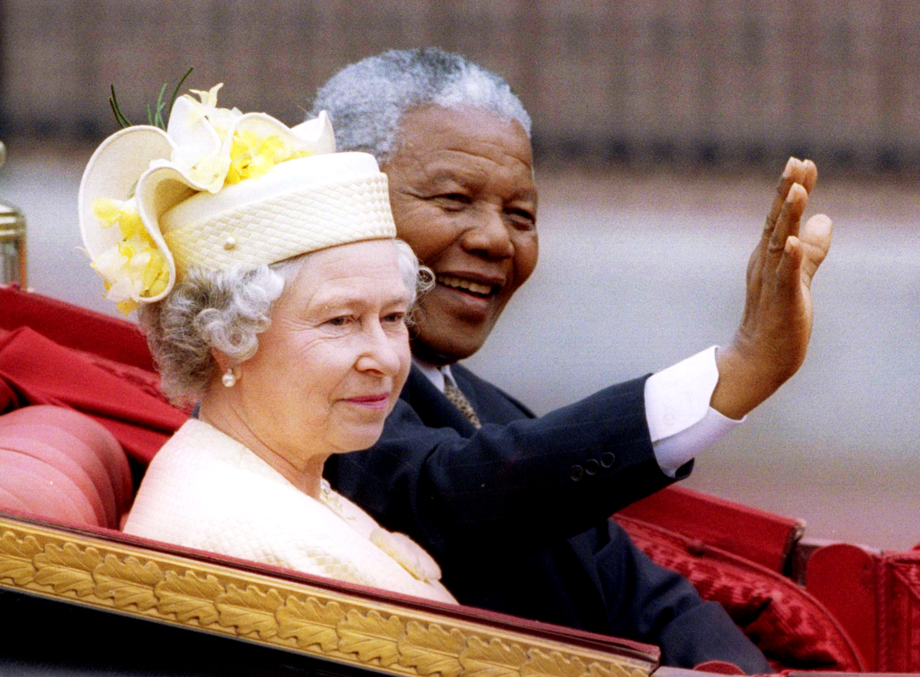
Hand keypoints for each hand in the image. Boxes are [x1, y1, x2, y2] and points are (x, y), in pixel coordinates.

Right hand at [711, 157, 832, 419]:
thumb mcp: (798, 277)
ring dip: (787, 217)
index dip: (791, 190)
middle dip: (787, 192)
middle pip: (777, 222)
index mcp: (770, 256)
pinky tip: (794, 242)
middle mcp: (766, 264)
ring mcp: (771, 282)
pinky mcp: (780, 302)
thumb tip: (825, 217)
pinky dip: (789, 259)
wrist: (759, 360)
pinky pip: (784, 278)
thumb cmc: (777, 320)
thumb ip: (812, 249)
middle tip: (796, 163)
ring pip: (779, 244)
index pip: (781, 217)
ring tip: (798, 191)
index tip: (801, 162)